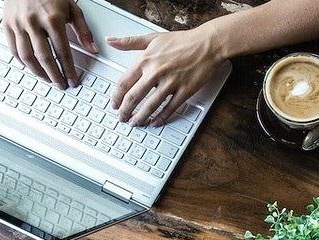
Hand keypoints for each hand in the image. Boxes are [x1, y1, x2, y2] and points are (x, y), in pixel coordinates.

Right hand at [3, 0, 98, 88]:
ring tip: (47, 79)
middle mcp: (34, 22)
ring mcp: (18, 24)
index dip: (68, 69)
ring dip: (38, 72)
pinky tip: (31, 67)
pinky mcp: (7, 24)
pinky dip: (23, 61)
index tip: (73, 80)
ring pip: (27, 56)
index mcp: (53, 19)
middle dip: (54, 75)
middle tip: (61, 84)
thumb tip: (93, 49)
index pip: (63, 52)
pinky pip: (13, 48)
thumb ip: (83, 30)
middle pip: (44, 58)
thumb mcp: (72, 8)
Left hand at [107, 25, 223, 126]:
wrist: (207, 44)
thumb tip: (111, 41)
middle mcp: (156, 72)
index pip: (124, 82)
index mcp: (146, 60)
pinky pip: (170, 108)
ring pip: (150, 105)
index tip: (114, 103)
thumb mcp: (153, 38)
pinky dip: (162, 117)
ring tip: (135, 123)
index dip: (116, 96)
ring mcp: (171, 83)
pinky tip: (156, 122)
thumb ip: (130, 42)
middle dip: (125, 111)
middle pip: (134, 97)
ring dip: (140, 117)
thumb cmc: (183, 41)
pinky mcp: (185, 91)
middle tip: (122, 117)